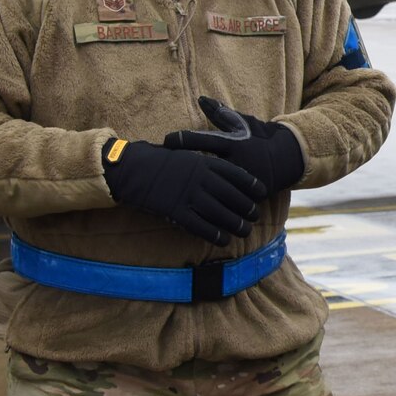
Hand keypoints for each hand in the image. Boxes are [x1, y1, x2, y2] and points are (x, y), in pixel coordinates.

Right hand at [103, 138, 265, 244]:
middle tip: (256, 216)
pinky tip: (223, 240)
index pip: (236, 174)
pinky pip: (200, 225)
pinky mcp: (176, 210)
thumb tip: (226, 173)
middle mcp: (200, 178)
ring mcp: (188, 195)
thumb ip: (206, 165)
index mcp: (204, 162)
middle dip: (247, 208)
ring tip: (245, 231)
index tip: (262, 193)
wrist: (133, 169)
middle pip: (232, 196)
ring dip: (235, 224)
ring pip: (220, 213)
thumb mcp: (187, 155)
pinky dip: (214, 234)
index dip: (252, 185)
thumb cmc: (160, 162)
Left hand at [163, 96, 305, 192]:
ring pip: (211, 186)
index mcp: (234, 144)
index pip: (204, 140)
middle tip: (160, 163)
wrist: (288, 161)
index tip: (166, 140)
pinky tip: (187, 202)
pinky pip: (223, 201)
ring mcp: (241, 182)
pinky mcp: (245, 197)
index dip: (183, 140)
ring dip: (189, 185)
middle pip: (202, 165)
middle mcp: (237, 163)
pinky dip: (205, 201)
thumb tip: (201, 98)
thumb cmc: (260, 138)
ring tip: (168, 186)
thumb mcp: (242, 123)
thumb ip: (221, 113)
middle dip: (180, 164)